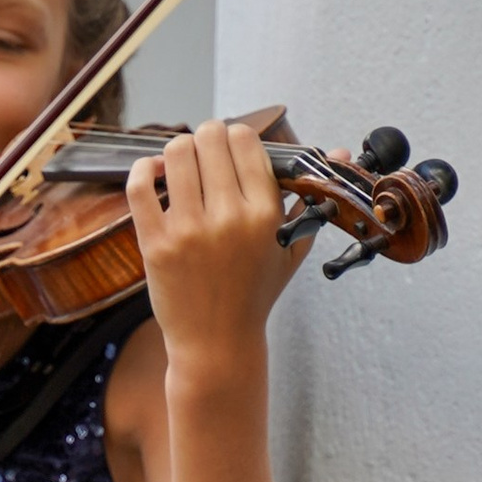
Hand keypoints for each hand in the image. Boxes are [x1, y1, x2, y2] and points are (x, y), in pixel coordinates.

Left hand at [127, 120, 299, 366]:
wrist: (217, 345)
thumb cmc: (255, 294)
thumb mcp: (292, 247)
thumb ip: (310, 196)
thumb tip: (342, 149)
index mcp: (264, 213)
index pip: (244, 140)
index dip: (234, 136)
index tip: (228, 150)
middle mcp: (229, 217)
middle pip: (209, 137)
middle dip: (205, 138)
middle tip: (203, 154)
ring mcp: (189, 231)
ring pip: (176, 153)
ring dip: (177, 151)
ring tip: (180, 166)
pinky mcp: (156, 245)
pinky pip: (139, 186)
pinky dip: (142, 170)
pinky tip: (152, 175)